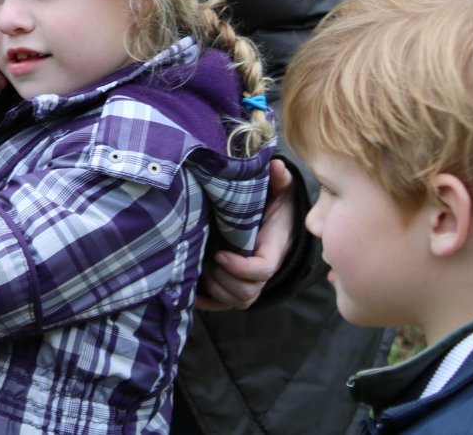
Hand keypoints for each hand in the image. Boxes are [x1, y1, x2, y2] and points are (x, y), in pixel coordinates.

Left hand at [196, 158, 293, 310]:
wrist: (275, 220)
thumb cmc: (274, 204)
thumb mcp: (279, 190)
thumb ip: (279, 181)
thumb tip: (277, 166)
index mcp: (273, 248)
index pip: (263, 269)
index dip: (241, 267)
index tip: (220, 253)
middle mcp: (262, 270)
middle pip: (247, 292)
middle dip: (224, 279)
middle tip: (208, 259)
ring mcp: (249, 281)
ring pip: (237, 300)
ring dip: (217, 288)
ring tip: (203, 267)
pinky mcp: (235, 285)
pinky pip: (223, 304)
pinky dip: (208, 301)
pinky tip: (193, 288)